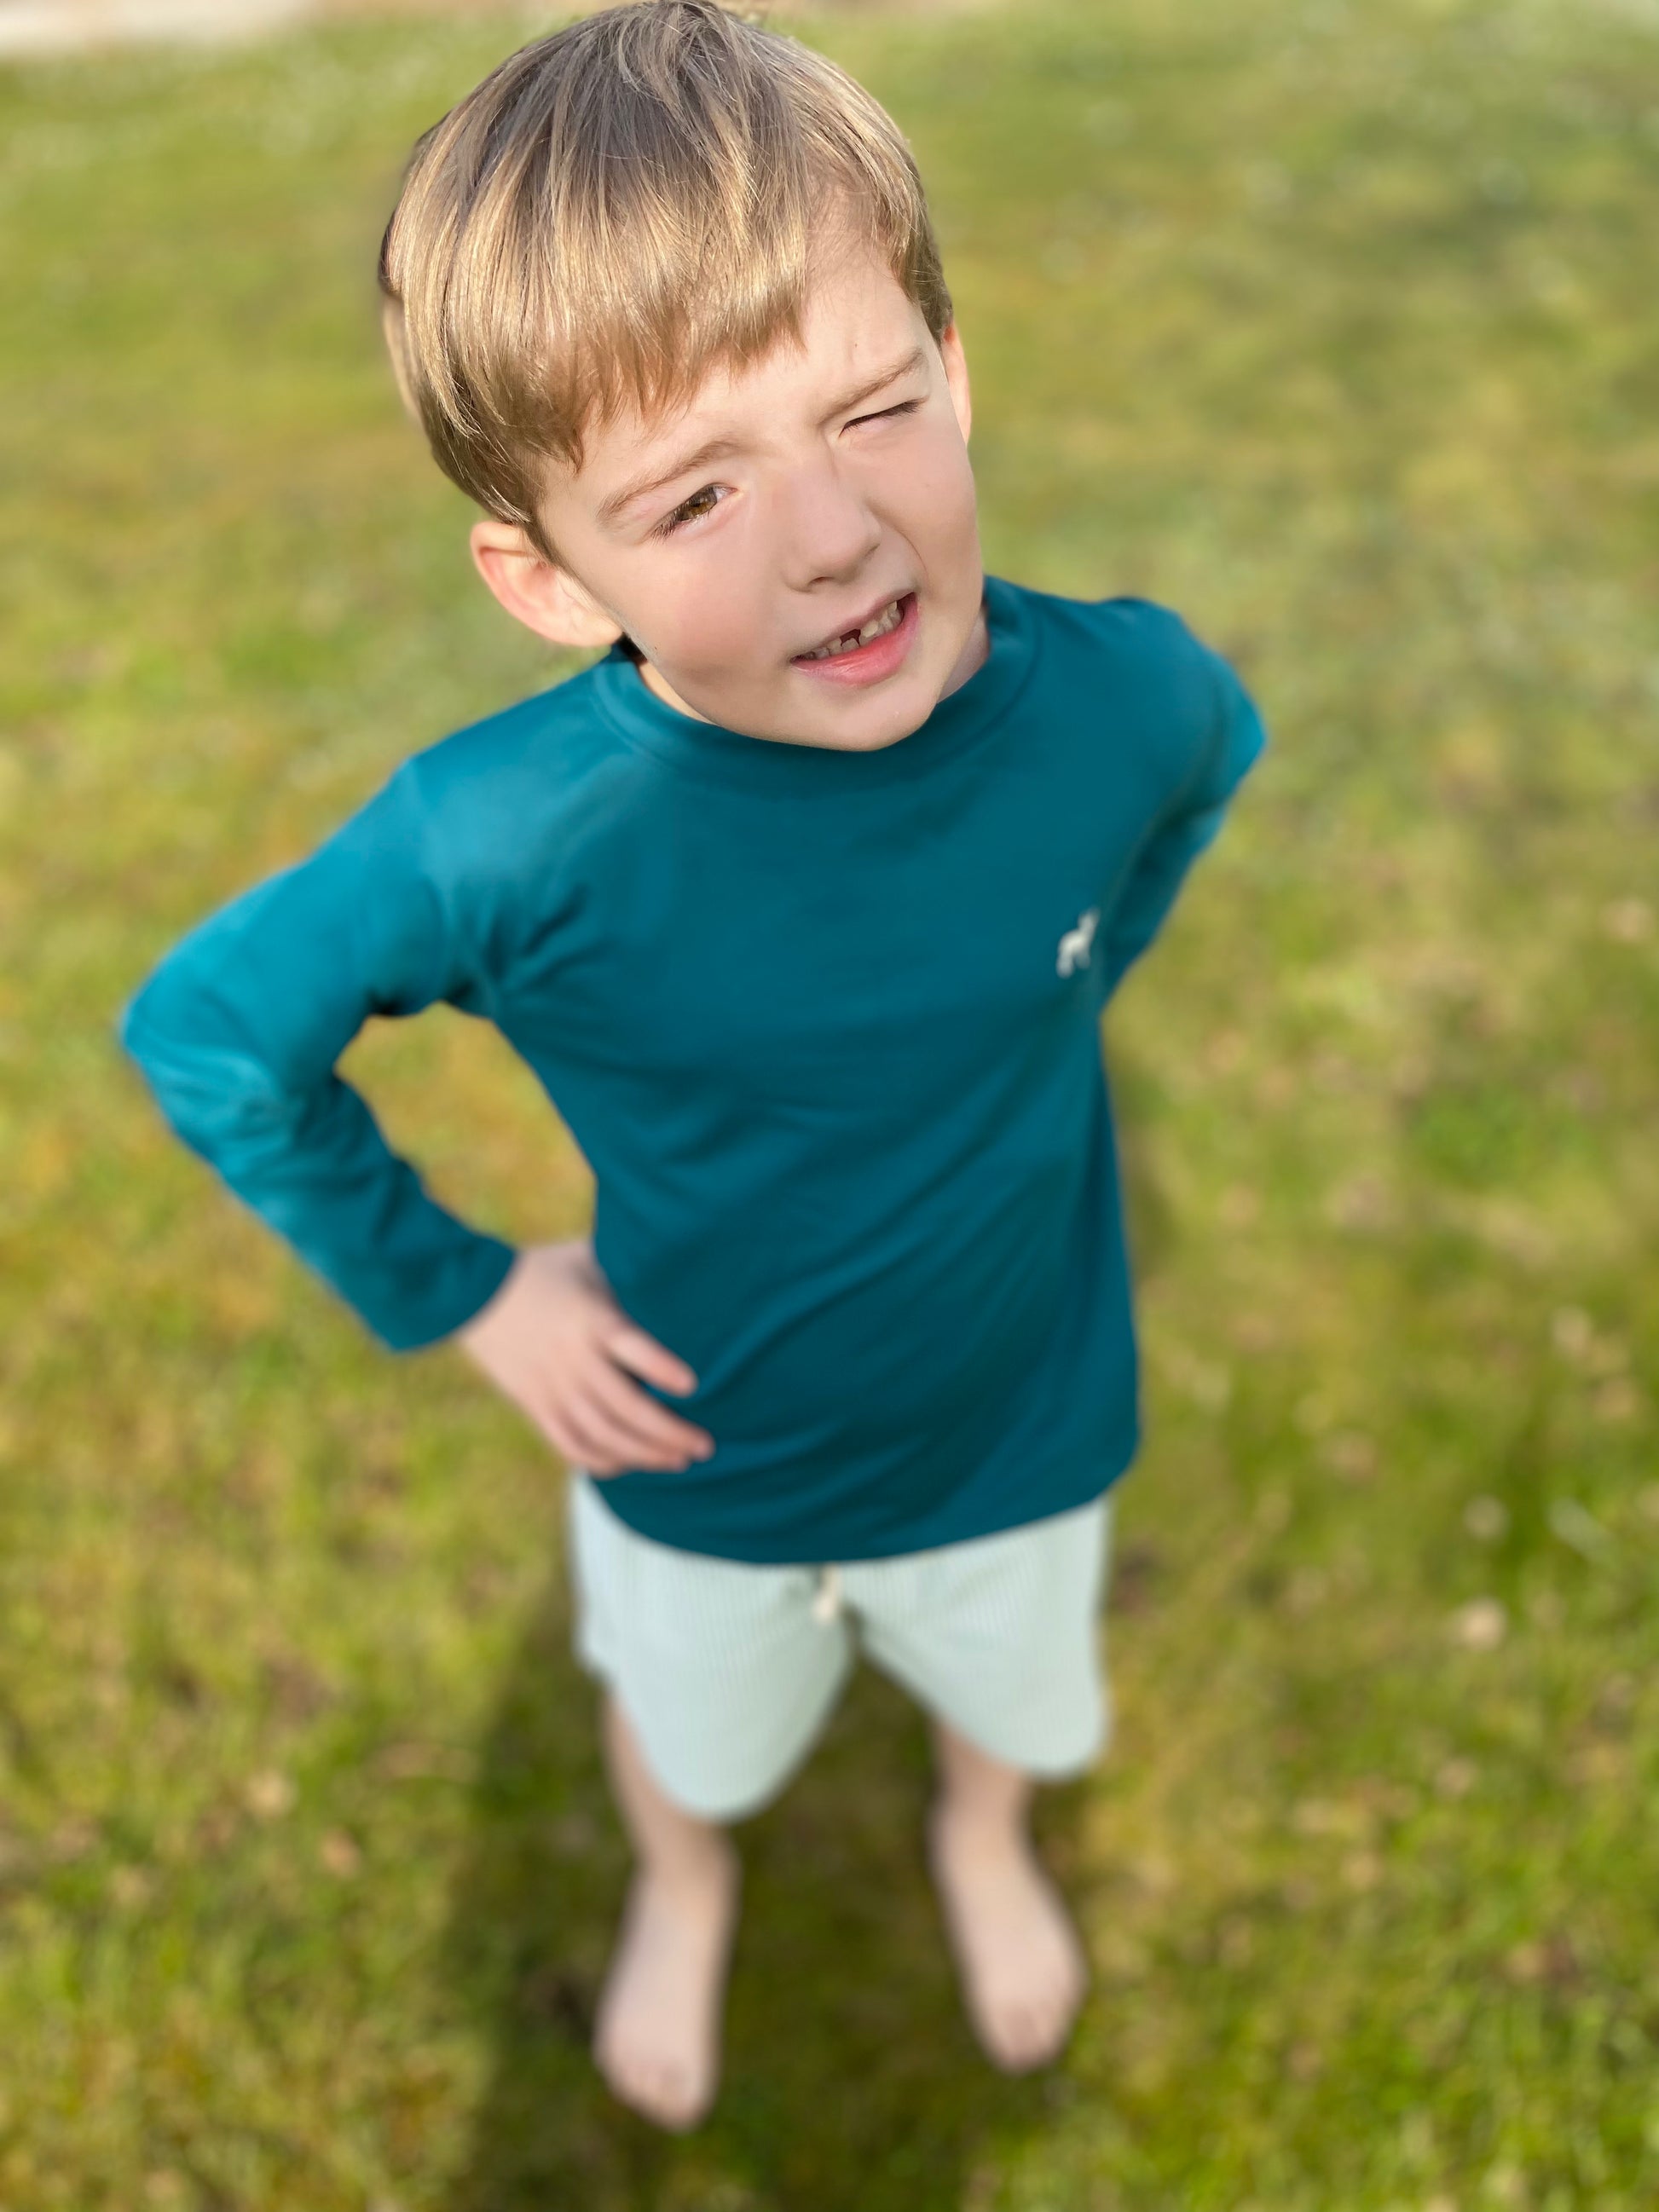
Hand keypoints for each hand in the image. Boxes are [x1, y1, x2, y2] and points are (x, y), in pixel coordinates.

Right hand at [456, 1238, 713, 1475]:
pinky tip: (631, 1463)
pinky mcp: (535, 1406)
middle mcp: (572, 1359)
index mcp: (589, 1319)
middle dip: (669, 1432)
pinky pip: (572, 1445)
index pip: (630, 1347)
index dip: (661, 1368)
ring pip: (603, 1435)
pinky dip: (604, 1461)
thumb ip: (626, 1269)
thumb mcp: (586, 1259)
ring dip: (645, 1453)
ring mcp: (552, 1388)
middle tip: (704, 1445)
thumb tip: (680, 1257)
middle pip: (625, 1407)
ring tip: (679, 1459)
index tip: (693, 1385)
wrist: (472, 1294)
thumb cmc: (543, 1269)